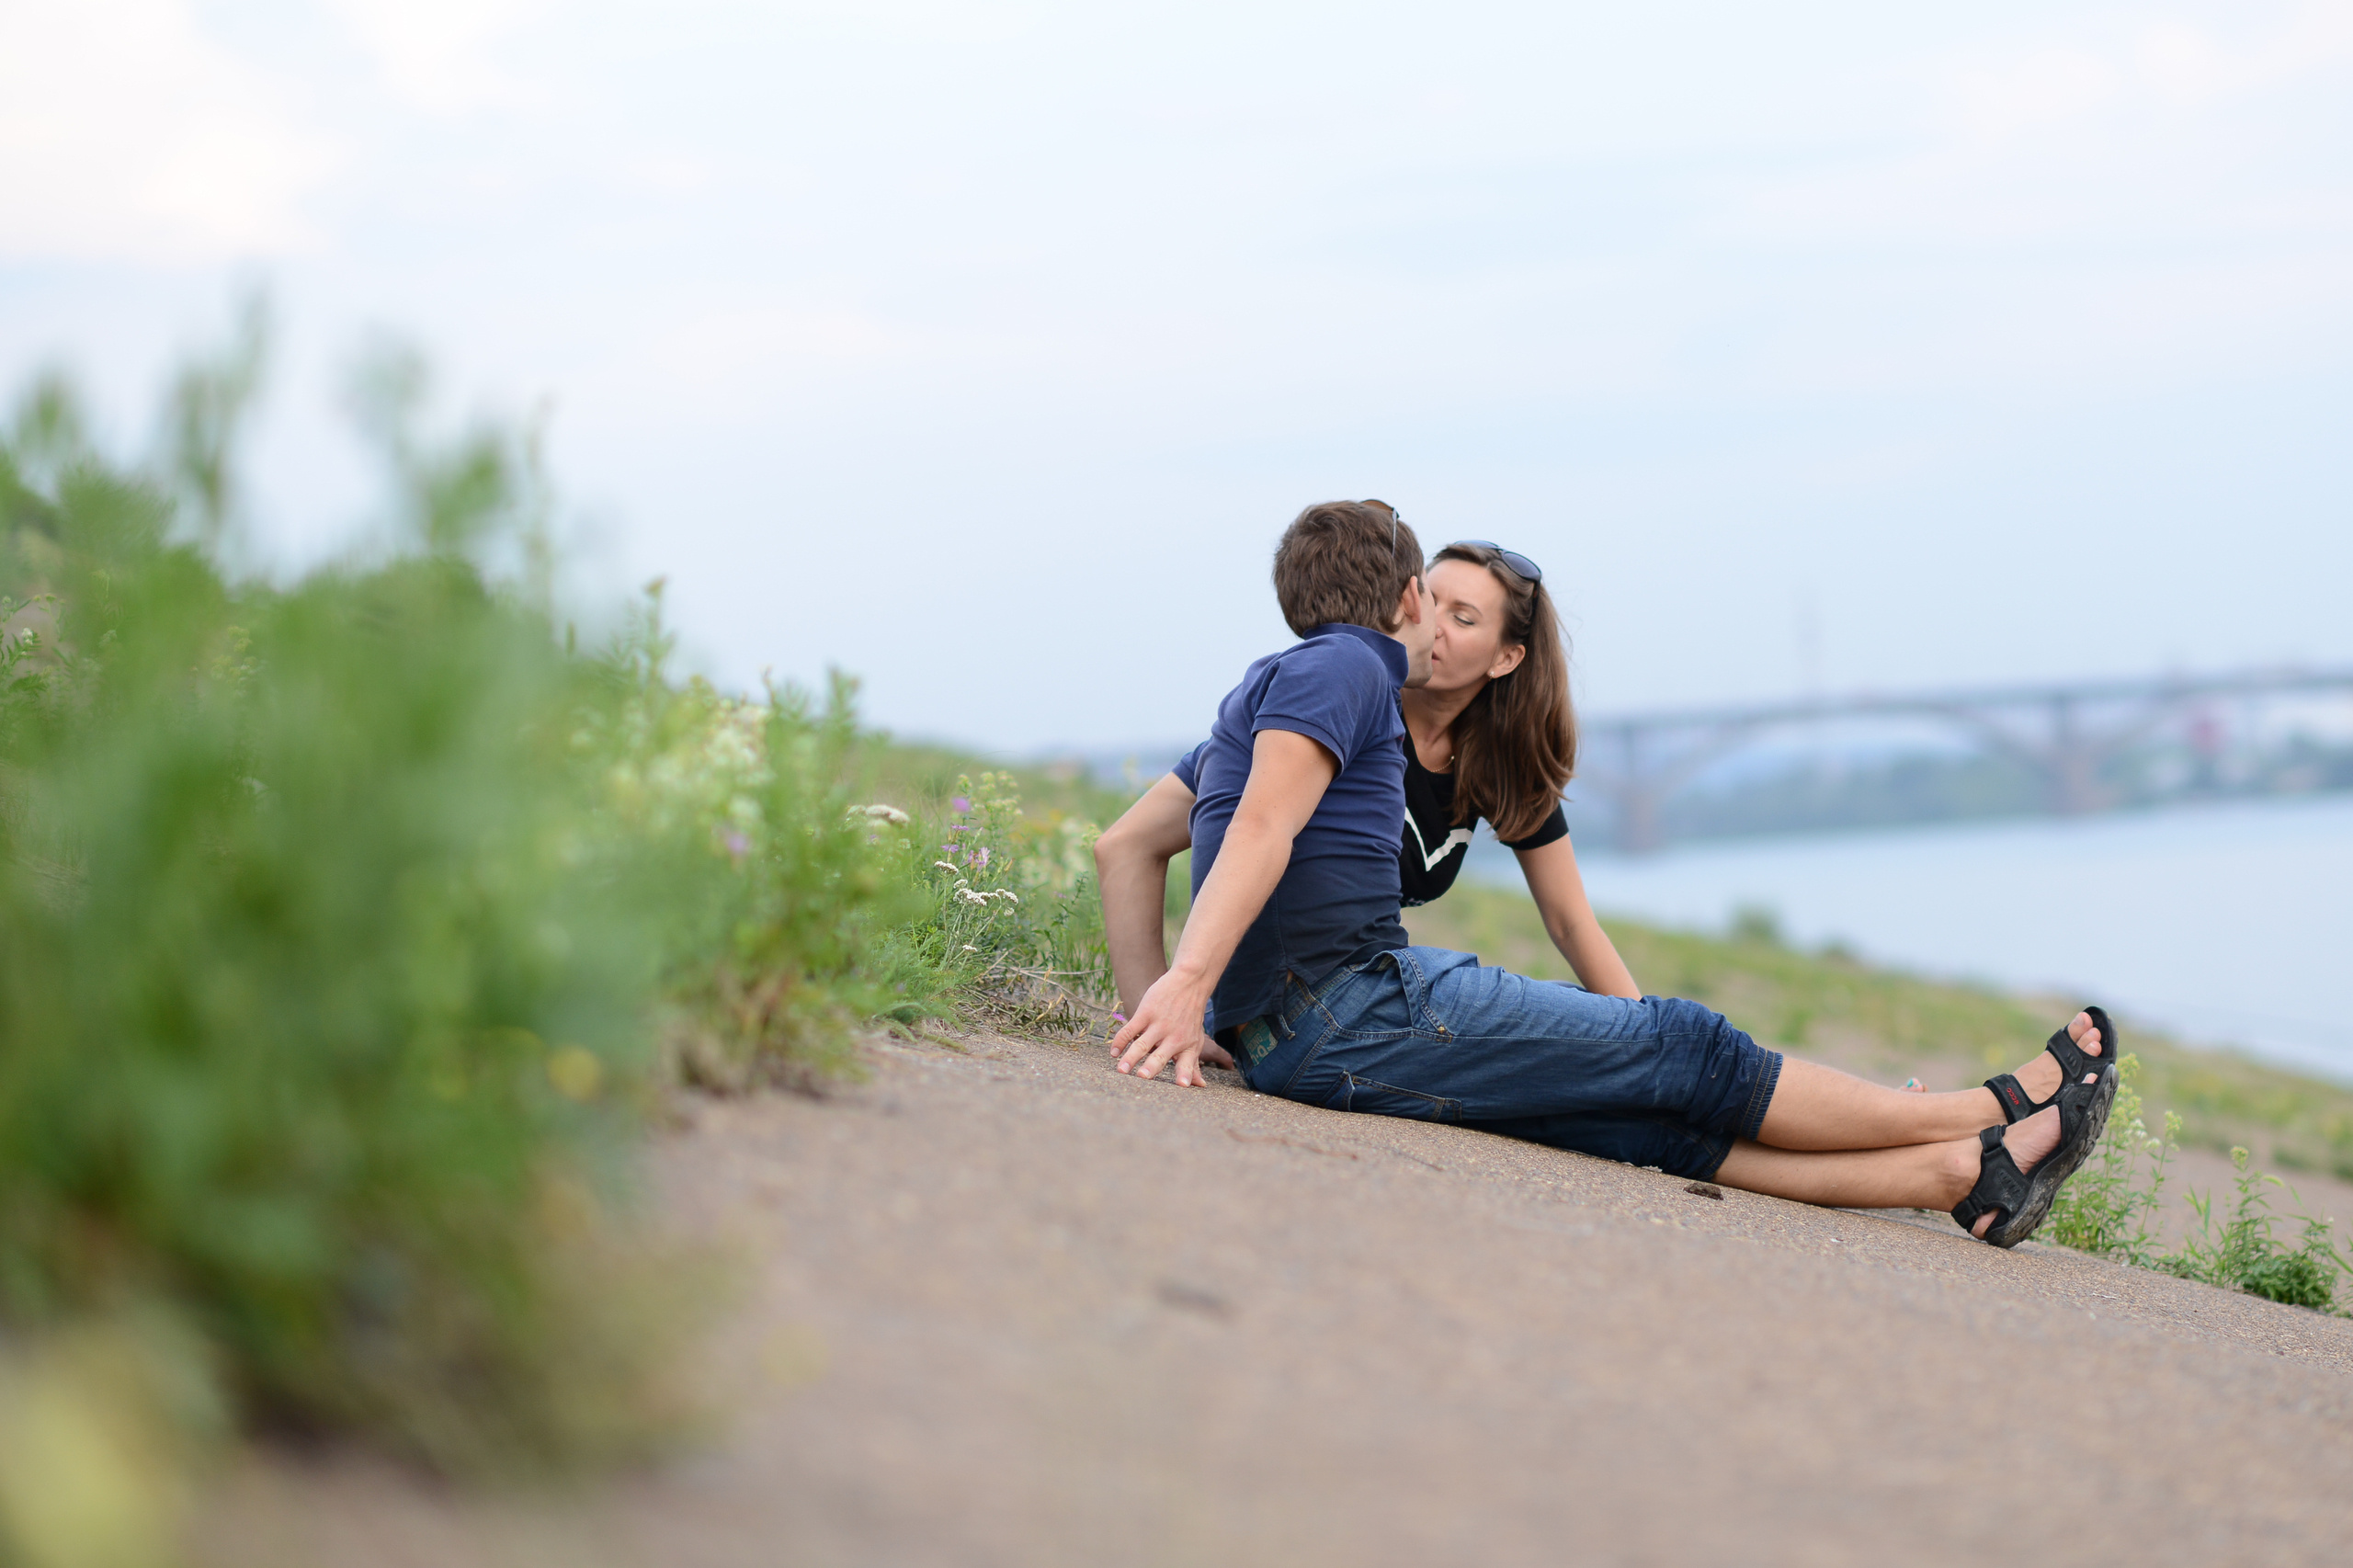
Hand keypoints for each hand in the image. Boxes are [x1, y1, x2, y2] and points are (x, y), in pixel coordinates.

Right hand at [1110, 968, 1215, 1085]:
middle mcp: (1174, 1037)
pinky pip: (1130, 1029)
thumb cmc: (1191, 1017)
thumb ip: (1192, 1065)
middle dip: (1151, 1067)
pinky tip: (1113, 1052)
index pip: (1187, 1064)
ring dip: (1130, 1057)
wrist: (1189, 983)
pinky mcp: (1146, 1013)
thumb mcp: (1195, 1040)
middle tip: (1141, 1077)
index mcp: (1187, 1046)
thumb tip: (1199, 1086)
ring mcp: (1159, 1024)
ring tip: (1121, 1070)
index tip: (1182, 1085)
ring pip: (1142, 1044)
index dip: (1185, 1075)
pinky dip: (1120, 1041)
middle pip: (1161, 1056)